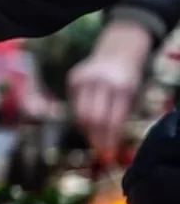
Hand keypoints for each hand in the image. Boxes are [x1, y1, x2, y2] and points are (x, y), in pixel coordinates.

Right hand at [68, 20, 152, 154]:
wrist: (119, 49)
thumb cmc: (128, 77)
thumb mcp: (131, 95)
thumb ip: (120, 115)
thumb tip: (108, 142)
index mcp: (121, 88)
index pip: (112, 120)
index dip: (109, 139)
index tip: (108, 153)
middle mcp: (101, 82)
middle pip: (93, 118)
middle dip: (95, 138)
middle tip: (98, 151)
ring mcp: (85, 78)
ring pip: (80, 113)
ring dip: (86, 129)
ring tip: (93, 139)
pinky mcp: (73, 77)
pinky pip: (74, 103)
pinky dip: (80, 115)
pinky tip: (87, 121)